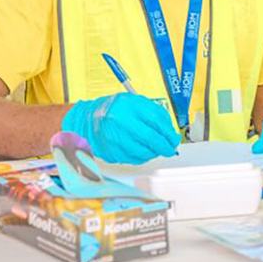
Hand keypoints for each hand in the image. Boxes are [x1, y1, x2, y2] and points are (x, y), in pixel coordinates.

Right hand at [61, 93, 179, 164]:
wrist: (88, 120)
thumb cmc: (114, 110)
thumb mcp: (134, 102)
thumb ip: (154, 113)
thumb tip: (170, 132)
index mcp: (128, 105)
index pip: (156, 121)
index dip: (169, 132)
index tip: (174, 138)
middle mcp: (120, 122)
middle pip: (151, 138)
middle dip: (165, 146)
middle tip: (170, 148)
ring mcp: (114, 138)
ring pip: (144, 151)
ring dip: (154, 152)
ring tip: (156, 149)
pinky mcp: (111, 152)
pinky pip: (134, 159)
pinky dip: (143, 157)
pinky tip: (143, 151)